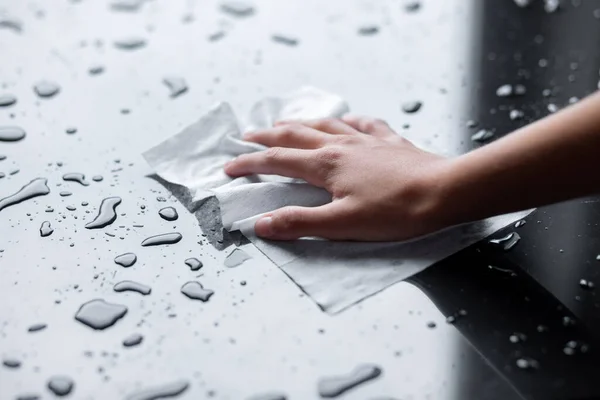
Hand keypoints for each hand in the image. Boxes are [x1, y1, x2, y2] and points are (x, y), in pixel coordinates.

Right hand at [224, 116, 452, 240]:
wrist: (444, 192)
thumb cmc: (396, 211)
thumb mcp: (342, 225)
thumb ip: (299, 223)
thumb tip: (262, 224)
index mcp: (326, 165)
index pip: (277, 161)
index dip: (250, 163)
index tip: (230, 167)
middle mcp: (342, 145)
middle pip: (295, 135)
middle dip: (266, 137)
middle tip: (246, 136)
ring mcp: (366, 140)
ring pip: (325, 124)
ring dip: (300, 123)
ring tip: (285, 122)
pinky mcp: (389, 141)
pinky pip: (363, 124)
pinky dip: (347, 121)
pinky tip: (346, 121)